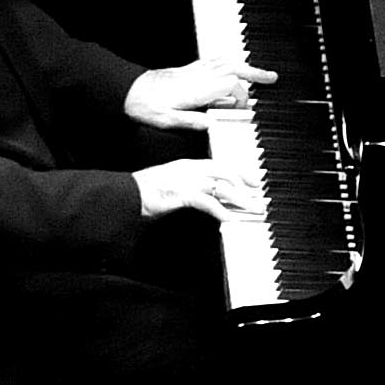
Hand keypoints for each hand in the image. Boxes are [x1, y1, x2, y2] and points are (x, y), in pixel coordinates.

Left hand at [124, 58, 275, 132]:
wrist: (128, 91)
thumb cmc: (145, 106)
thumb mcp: (166, 121)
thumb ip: (190, 122)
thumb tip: (211, 124)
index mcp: (195, 90)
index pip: (229, 86)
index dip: (241, 96)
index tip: (245, 107)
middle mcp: (197, 77)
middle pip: (232, 68)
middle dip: (254, 73)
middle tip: (272, 78)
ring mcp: (193, 71)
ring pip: (225, 62)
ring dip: (244, 65)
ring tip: (260, 73)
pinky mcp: (188, 69)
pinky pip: (213, 61)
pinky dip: (228, 61)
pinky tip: (233, 65)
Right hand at [133, 160, 267, 221]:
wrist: (125, 195)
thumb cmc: (145, 193)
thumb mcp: (173, 187)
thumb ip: (193, 189)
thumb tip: (212, 199)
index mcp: (187, 165)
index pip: (220, 165)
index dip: (240, 173)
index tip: (253, 181)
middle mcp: (189, 169)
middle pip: (225, 173)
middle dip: (245, 185)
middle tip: (259, 197)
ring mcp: (185, 180)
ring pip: (220, 186)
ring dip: (240, 199)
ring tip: (252, 209)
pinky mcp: (179, 193)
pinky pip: (206, 201)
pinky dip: (221, 210)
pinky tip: (229, 219)